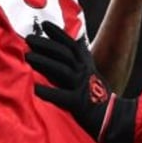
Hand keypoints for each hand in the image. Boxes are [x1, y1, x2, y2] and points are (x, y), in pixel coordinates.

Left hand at [24, 21, 134, 142]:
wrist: (114, 118)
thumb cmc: (94, 95)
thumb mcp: (88, 73)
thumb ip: (75, 61)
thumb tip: (58, 46)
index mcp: (86, 65)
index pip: (71, 45)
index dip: (59, 34)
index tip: (44, 24)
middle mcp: (84, 72)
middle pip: (64, 54)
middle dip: (46, 44)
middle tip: (28, 38)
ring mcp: (82, 87)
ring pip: (62, 70)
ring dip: (44, 62)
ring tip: (27, 57)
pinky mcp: (79, 103)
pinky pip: (62, 96)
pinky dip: (48, 92)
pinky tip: (34, 89)